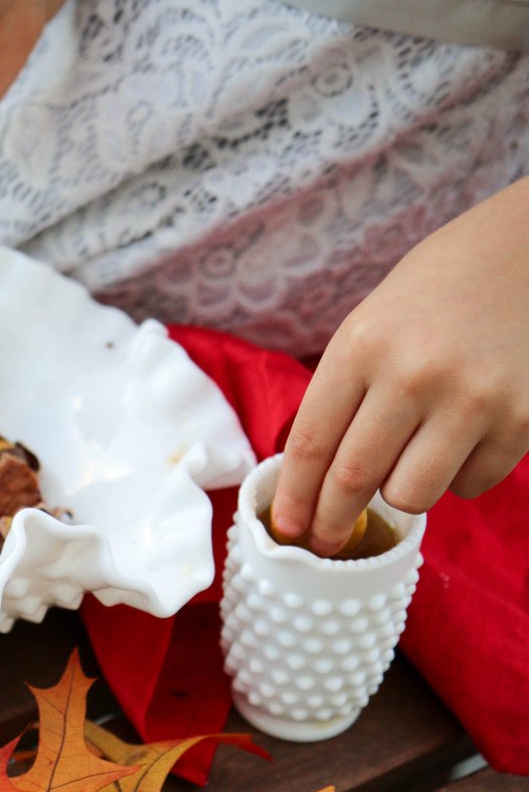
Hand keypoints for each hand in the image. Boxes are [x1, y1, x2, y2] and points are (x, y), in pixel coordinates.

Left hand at [272, 177, 528, 554]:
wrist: (527, 251)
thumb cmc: (436, 293)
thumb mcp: (371, 326)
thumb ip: (343, 396)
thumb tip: (314, 481)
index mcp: (363, 345)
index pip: (312, 443)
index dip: (294, 497)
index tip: (286, 527)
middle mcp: (414, 374)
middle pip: (353, 480)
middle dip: (331, 522)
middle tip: (324, 539)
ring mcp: (472, 400)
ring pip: (411, 496)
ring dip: (400, 492)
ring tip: (412, 456)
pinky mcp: (521, 420)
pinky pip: (469, 485)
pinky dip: (458, 475)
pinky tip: (464, 435)